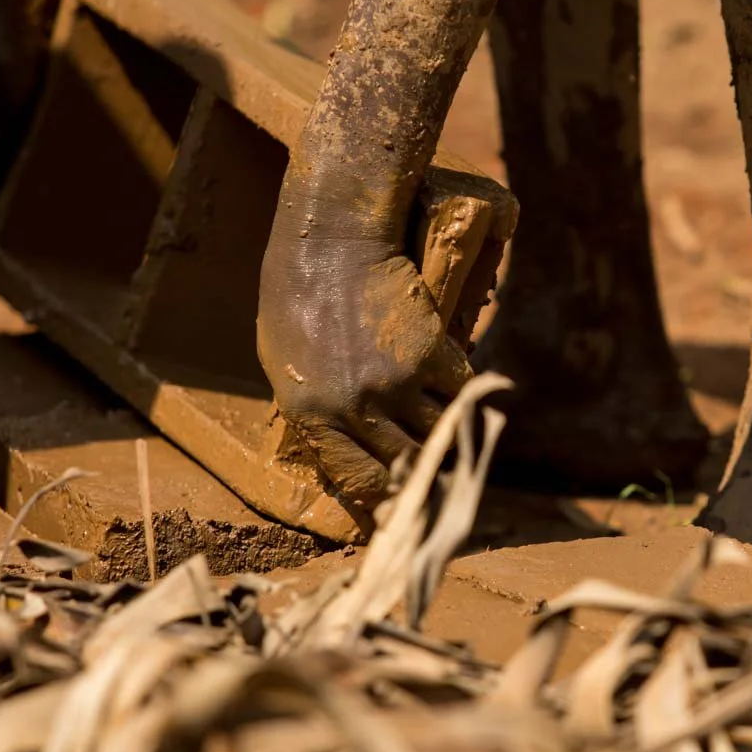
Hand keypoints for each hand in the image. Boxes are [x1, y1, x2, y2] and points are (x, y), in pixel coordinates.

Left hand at [257, 226, 472, 511]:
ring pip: (440, 433)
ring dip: (450, 436)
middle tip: (441, 482)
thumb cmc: (295, 296)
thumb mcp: (285, 365)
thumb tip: (346, 446)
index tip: (402, 511)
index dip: (387, 503)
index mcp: (311, 416)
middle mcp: (356, 408)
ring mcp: (396, 382)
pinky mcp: (431, 354)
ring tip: (457, 441)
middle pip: (406, 465)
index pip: (361, 484)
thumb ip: (316, 410)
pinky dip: (466, 395)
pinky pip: (460, 392)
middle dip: (425, 477)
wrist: (330, 240)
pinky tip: (465, 392)